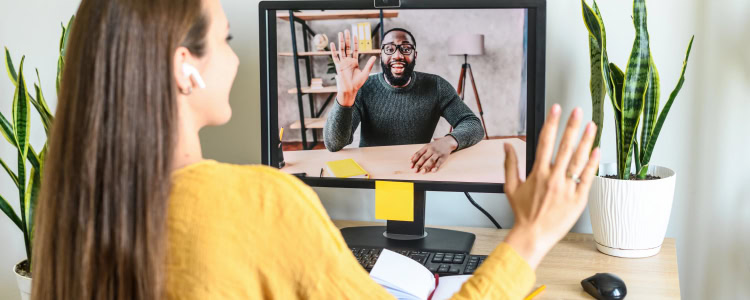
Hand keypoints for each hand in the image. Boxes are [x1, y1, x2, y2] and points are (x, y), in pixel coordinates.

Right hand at [330, 29, 376, 106]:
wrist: (350, 90)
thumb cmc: (358, 83)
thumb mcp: (365, 73)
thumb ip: (369, 64)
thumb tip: (375, 56)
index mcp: (354, 62)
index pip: (355, 49)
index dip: (355, 42)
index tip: (355, 35)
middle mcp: (348, 61)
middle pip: (347, 47)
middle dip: (347, 39)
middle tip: (346, 30)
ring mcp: (343, 63)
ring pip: (341, 50)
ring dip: (341, 42)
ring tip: (340, 33)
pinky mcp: (338, 66)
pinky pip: (335, 57)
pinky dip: (334, 50)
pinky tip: (333, 44)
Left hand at [410, 136, 458, 172]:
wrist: (447, 142)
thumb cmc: (436, 145)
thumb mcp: (427, 146)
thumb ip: (419, 152)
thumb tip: (410, 158)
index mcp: (426, 147)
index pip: (418, 154)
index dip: (414, 160)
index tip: (411, 166)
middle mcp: (432, 149)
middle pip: (424, 158)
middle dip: (419, 164)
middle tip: (415, 170)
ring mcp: (438, 153)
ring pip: (431, 160)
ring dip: (426, 166)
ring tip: (422, 172)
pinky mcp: (443, 157)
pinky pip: (439, 162)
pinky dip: (436, 167)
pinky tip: (433, 171)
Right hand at [502, 105, 599, 269]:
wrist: (533, 235)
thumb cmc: (523, 213)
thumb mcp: (511, 187)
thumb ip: (510, 164)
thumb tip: (507, 146)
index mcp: (538, 173)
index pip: (545, 142)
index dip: (551, 123)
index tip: (556, 110)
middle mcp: (554, 178)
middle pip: (565, 146)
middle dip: (572, 126)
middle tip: (578, 112)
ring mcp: (568, 188)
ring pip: (579, 160)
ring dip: (586, 141)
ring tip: (592, 126)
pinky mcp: (578, 199)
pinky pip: (587, 178)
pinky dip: (592, 164)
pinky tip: (596, 151)